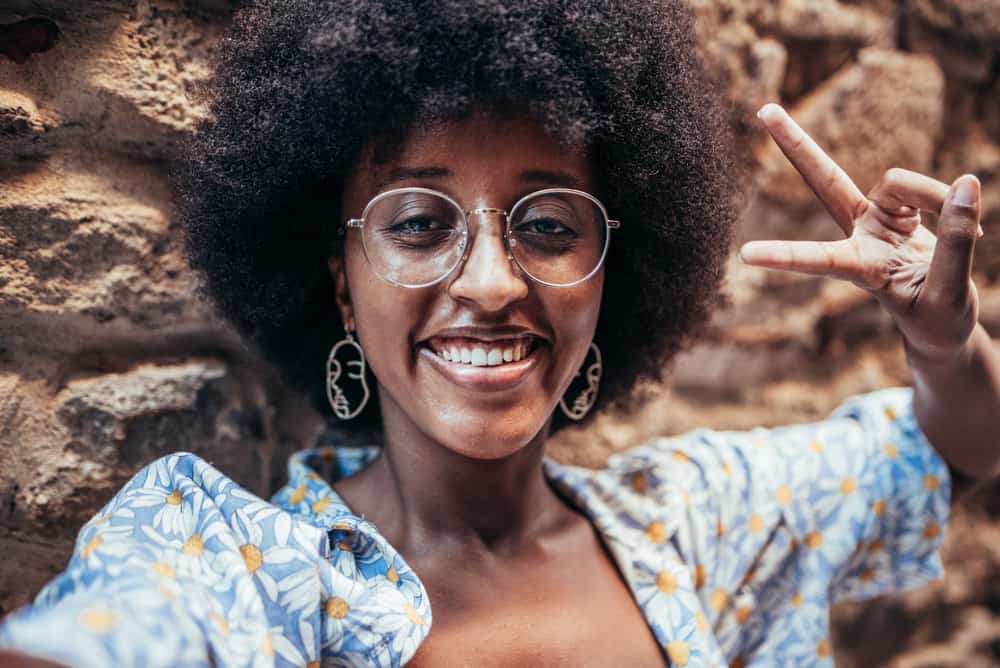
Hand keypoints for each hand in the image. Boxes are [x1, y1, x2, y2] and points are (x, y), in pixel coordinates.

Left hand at [740, 103, 983, 362]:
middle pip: (825, 180)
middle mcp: (858, 237)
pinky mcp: (895, 211)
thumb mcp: (949, 292)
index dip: (784, 256)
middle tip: (764, 109)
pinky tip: (971, 234)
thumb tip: (964, 184)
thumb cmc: (938, 320)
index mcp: (859, 270)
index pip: (817, 260)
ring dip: (934, 198)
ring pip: (898, 182)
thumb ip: (955, 240)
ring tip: (973, 238)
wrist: (942, 325)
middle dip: (797, 145)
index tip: (744, 255)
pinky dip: (948, 202)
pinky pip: (922, 188)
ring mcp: (875, 220)